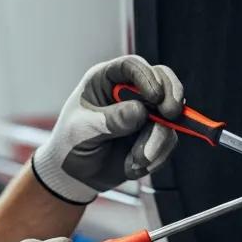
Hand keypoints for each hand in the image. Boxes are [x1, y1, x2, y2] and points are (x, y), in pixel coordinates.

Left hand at [32, 55, 184, 203]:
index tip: (155, 96)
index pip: (131, 66)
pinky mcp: (153, 135)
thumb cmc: (71, 144)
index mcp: (105, 80)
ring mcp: (145, 113)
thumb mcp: (83, 131)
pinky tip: (134, 167)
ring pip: (168, 117)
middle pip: (162, 80)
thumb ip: (110, 120)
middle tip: (171, 115)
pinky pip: (168, 141)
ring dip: (158, 141)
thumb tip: (140, 111)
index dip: (147, 77)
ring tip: (137, 161)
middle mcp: (129, 92)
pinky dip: (157, 157)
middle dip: (171, 96)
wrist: (75, 175)